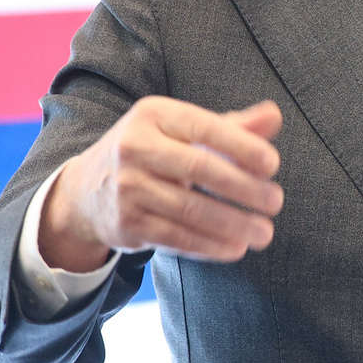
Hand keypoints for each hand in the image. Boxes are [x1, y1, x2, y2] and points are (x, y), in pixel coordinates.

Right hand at [38, 98, 284, 272]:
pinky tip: (235, 248)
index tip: (272, 165)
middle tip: (276, 201)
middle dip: (244, 188)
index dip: (242, 146)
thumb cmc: (153, 153)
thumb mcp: (183, 131)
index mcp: (154, 115)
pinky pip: (176, 237)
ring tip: (264, 233)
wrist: (86, 190)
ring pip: (190, 209)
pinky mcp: (127, 223)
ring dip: (233, 224)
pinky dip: (209, 246)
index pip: (205, 128)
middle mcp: (134, 147)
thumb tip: (273, 114)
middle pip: (200, 169)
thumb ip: (231, 126)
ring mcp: (127, 186)